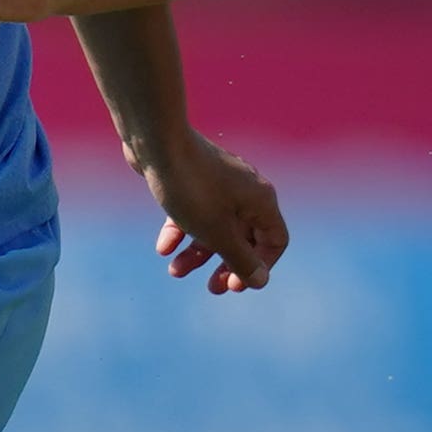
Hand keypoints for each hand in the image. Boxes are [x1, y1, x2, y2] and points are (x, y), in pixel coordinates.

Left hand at [137, 128, 289, 293]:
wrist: (156, 143)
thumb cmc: (192, 188)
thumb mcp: (217, 233)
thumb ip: (240, 260)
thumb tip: (260, 282)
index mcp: (261, 201)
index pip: (275, 241)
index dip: (259, 266)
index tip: (235, 284)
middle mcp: (246, 191)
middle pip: (244, 238)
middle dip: (226, 265)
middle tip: (212, 288)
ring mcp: (220, 184)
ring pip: (215, 227)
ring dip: (197, 253)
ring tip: (174, 271)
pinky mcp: (194, 180)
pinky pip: (194, 212)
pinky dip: (180, 230)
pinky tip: (162, 247)